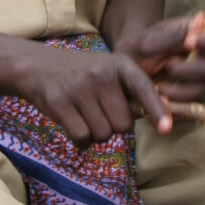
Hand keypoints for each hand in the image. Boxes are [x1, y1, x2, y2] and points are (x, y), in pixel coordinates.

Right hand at [14, 42, 172, 147]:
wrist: (37, 66)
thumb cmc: (83, 75)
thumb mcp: (109, 72)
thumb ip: (133, 94)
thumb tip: (163, 120)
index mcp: (120, 65)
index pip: (143, 88)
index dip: (157, 110)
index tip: (167, 129)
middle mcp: (101, 74)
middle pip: (124, 124)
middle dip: (114, 125)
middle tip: (99, 110)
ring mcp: (79, 88)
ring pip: (103, 134)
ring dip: (96, 133)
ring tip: (84, 113)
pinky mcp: (59, 103)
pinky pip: (82, 138)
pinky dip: (80, 139)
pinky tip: (73, 122)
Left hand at [118, 11, 204, 105]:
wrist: (127, 71)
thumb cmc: (142, 49)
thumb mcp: (151, 38)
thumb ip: (174, 34)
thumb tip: (201, 21)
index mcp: (202, 38)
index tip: (193, 41)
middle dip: (187, 69)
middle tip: (169, 66)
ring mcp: (204, 83)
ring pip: (201, 90)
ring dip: (177, 89)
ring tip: (158, 86)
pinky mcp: (195, 103)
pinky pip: (192, 109)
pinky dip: (174, 106)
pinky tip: (160, 100)